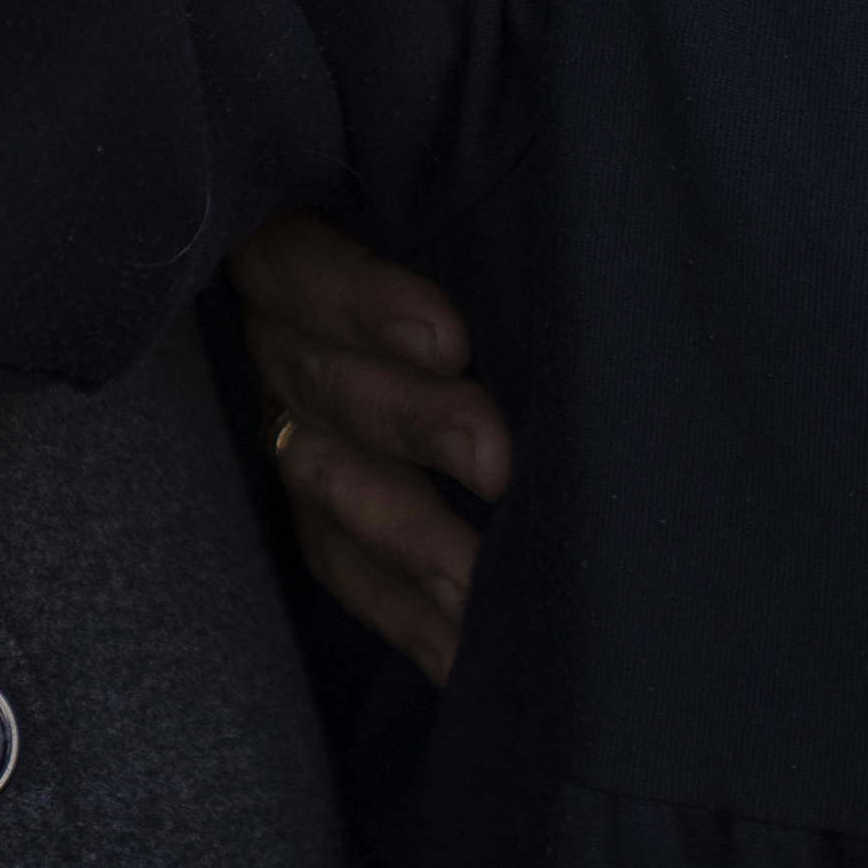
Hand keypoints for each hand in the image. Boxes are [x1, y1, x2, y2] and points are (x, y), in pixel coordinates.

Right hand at [222, 208, 506, 680]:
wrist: (490, 335)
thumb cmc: (499, 250)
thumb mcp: (471, 229)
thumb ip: (490, 233)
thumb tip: (584, 215)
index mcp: (302, 247)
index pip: (299, 265)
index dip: (363, 304)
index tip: (451, 339)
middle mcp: (283, 339)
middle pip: (321, 382)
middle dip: (410, 425)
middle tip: (495, 460)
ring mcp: (294, 429)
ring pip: (326, 482)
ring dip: (407, 537)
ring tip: (477, 585)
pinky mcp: (319, 509)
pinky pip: (343, 566)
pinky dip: (403, 612)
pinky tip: (461, 652)